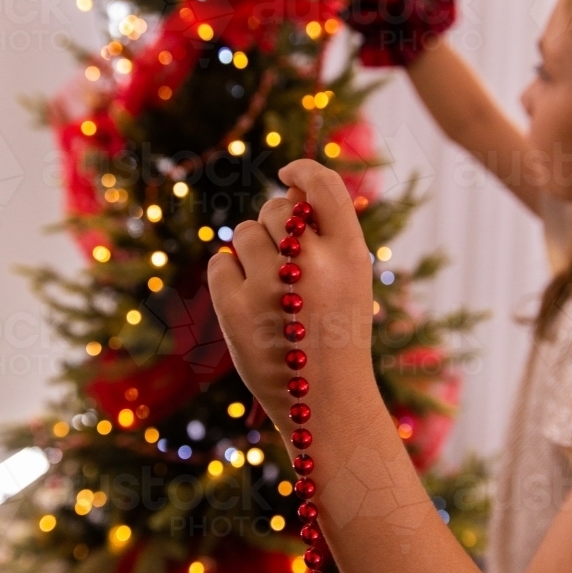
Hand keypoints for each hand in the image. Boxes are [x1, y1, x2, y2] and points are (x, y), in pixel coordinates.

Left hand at [207, 160, 378, 444]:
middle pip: (277, 208)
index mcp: (351, 254)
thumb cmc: (336, 333)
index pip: (325, 187)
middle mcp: (313, 264)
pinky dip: (228, 277)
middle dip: (274, 226)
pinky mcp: (235, 309)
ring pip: (245, 233)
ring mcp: (271, 286)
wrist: (325, 401)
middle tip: (284, 261)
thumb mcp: (349, 280)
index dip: (303, 170)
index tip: (287, 172)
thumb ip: (326, 235)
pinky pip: (219, 263)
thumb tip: (289, 188)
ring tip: (270, 289)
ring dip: (251, 252)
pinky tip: (247, 303)